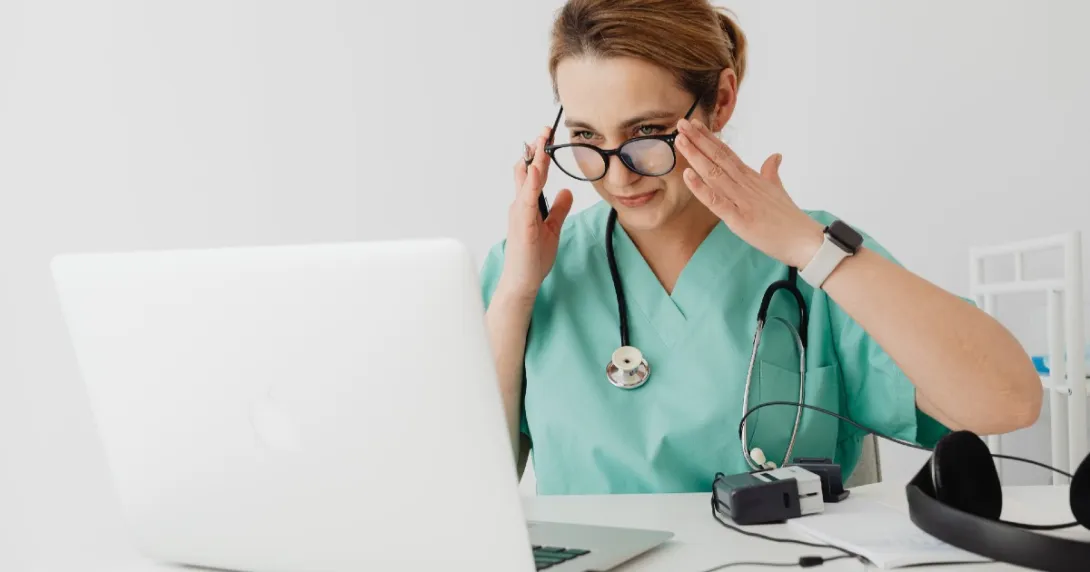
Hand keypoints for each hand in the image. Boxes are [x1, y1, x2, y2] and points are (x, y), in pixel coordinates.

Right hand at [499, 126, 574, 299]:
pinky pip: (527, 199)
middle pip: (528, 171)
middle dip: (536, 149)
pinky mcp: (521, 224)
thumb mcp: (552, 228)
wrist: (523, 281)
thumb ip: (558, 209)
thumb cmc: (533, 257)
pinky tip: (537, 170)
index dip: (542, 155)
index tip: (548, 137)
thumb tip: (567, 191)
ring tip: (541, 142)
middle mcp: (521, 205)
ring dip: (534, 160)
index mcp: (528, 205)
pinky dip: (531, 183)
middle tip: (545, 130)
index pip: (535, 174)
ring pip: (526, 181)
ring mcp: (519, 213)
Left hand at [674, 119, 823, 269]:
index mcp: (752, 178)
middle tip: (681, 124)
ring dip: (696, 157)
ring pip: (714, 174)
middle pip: (718, 158)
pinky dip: (701, 188)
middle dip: (698, 140)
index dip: (710, 139)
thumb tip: (775, 155)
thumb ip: (771, 171)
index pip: (727, 153)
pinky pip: (717, 202)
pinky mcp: (739, 219)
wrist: (805, 240)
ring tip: (680, 140)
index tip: (695, 124)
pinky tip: (688, 175)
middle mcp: (745, 184)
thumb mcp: (778, 189)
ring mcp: (742, 200)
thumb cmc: (789, 218)